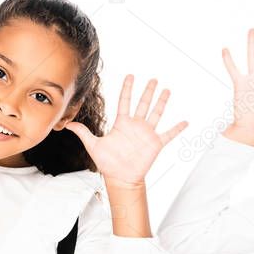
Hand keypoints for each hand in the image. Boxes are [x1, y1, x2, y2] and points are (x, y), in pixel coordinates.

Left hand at [65, 76, 187, 186]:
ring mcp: (146, 133)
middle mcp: (135, 125)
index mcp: (122, 123)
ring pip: (156, 113)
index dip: (127, 88)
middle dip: (148, 91)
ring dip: (162, 102)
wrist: (120, 178)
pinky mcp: (155, 144)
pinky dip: (177, 128)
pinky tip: (185, 122)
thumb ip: (83, 133)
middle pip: (143, 103)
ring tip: (167, 90)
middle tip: (153, 79)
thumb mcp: (94, 145)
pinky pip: (169, 134)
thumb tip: (67, 125)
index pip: (125, 101)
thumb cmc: (108, 163)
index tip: (130, 76)